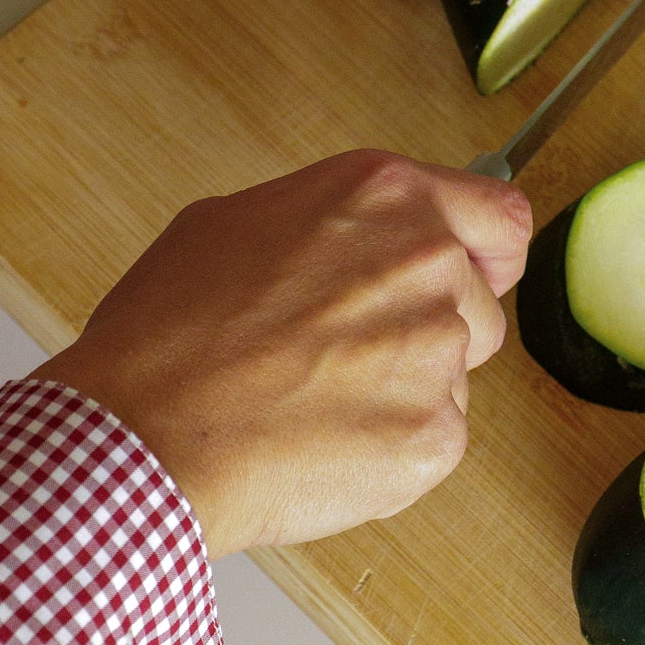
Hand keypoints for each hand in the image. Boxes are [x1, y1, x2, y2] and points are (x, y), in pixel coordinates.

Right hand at [48, 150, 531, 555]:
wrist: (145, 436)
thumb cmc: (168, 335)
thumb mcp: (230, 223)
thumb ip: (326, 223)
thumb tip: (347, 237)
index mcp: (382, 195)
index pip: (499, 217)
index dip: (485, 254)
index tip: (473, 274)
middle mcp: (425, 260)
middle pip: (475, 305)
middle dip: (424, 330)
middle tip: (338, 356)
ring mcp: (436, 350)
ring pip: (452, 376)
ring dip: (405, 390)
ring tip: (315, 401)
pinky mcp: (436, 434)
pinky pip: (433, 440)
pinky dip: (387, 450)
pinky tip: (319, 443)